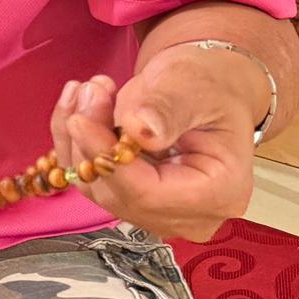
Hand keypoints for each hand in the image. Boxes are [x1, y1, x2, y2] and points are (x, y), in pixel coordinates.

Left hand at [50, 52, 263, 243]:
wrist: (208, 89)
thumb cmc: (209, 84)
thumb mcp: (193, 84)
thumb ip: (167, 107)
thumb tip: (138, 128)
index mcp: (220, 192)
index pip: (150, 194)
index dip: (108, 160)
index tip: (78, 120)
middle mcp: (191, 215)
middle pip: (119, 194)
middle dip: (91, 143)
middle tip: (85, 91)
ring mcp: (161, 212)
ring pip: (99, 186)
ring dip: (78, 138)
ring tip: (87, 89)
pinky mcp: (135, 200)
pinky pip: (94, 179)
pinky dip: (78, 143)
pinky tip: (79, 104)